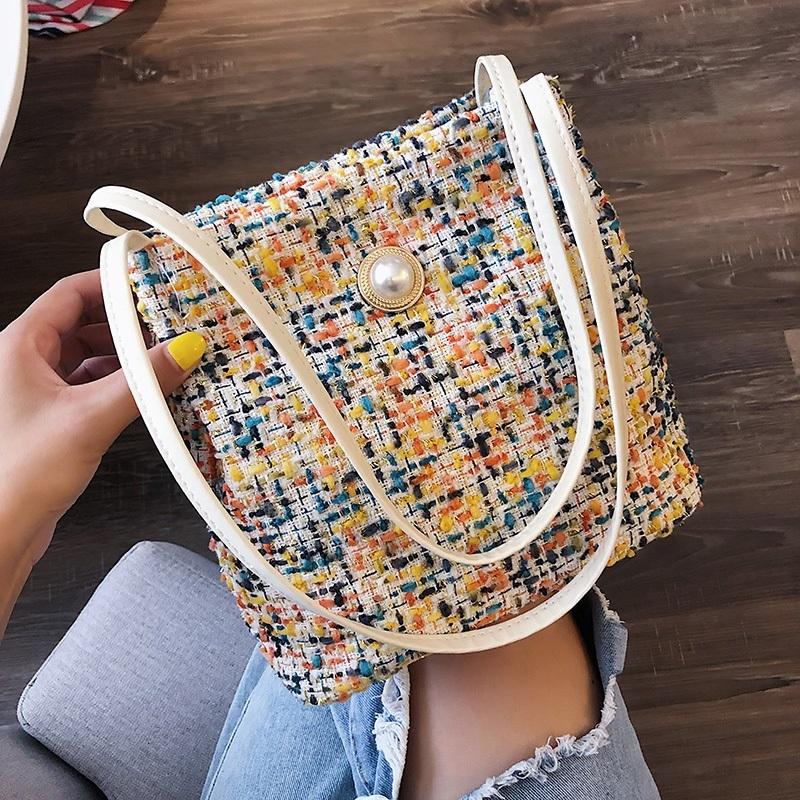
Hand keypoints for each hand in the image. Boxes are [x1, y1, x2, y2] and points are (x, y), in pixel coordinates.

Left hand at [0, 269, 204, 571]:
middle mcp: (24, 361)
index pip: (69, 293)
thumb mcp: (91, 417)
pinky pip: (87, 384)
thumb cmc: (22, 471)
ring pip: (86, 355)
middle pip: (81, 323)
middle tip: (168, 325)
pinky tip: (143, 391)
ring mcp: (35, 390)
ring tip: (162, 358)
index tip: (151, 282)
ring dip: (123, 356)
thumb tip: (186, 348)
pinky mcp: (49, 417)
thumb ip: (143, 380)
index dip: (111, 283)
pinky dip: (115, 383)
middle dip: (125, 324)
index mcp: (20, 345)